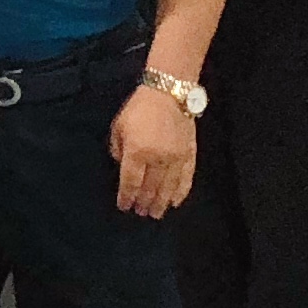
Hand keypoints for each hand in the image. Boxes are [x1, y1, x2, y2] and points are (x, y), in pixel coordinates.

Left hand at [110, 82, 198, 218]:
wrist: (169, 93)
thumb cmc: (140, 108)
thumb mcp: (119, 126)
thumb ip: (117, 149)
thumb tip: (120, 165)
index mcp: (137, 152)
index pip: (131, 182)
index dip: (127, 196)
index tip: (125, 206)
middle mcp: (157, 158)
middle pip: (150, 188)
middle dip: (144, 203)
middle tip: (141, 213)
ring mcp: (176, 158)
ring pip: (168, 187)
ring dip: (161, 202)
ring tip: (156, 213)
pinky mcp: (189, 155)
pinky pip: (186, 178)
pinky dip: (181, 192)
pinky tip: (175, 202)